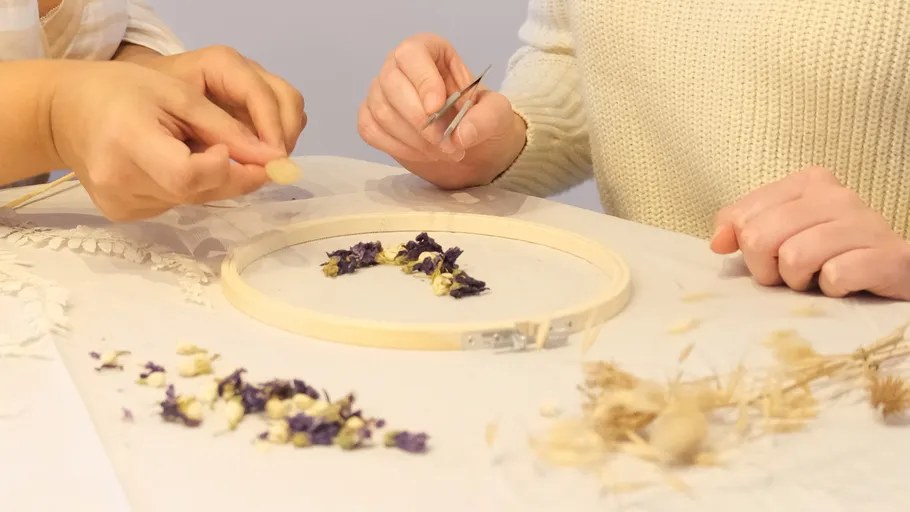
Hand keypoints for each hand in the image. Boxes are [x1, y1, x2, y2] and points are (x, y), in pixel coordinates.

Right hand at [50, 60, 286, 220]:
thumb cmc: (123, 91)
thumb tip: (273, 158)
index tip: (241, 150)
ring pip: (190, 201)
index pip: (187, 175)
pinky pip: (174, 204)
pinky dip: (187, 187)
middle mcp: (120, 182)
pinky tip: (172, 163)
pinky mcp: (123, 215)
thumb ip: (225, 128)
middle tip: (245, 154)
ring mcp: (120, 204)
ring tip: (194, 149)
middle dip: (231, 175)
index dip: (224, 167)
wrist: (64, 113)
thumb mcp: (177, 94)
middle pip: (196, 193)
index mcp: (128, 143)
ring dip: (209, 180)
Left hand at [134, 45, 306, 154]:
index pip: (260, 93)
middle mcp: (245, 70)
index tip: (269, 163)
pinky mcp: (258, 104)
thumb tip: (263, 164)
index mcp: (221, 63)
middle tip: (269, 167)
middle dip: (283, 135)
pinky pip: (285, 121)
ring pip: (292, 109)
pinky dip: (279, 141)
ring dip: (284, 140)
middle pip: (287, 98)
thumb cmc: (145, 106)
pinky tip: (257, 157)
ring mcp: (255, 86)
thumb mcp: (176, 119)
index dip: (270, 128)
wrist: (132, 101)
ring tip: (262, 164)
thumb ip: (221, 135)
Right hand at [357, 33, 526, 189]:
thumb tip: (461, 135)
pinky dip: (397, 147)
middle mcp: (398, 66)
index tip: (437, 108)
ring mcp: (380, 92)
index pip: (412, 53)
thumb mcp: (497, 114)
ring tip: (442, 152)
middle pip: (390, 83)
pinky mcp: (371, 117)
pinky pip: (370, 130)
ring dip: (413, 139)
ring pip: (381, 111)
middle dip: (419, 121)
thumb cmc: (479, 117)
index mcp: (429, 50)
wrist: (467, 143)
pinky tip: (422, 154)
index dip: (422, 80)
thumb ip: (485, 119)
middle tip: (448, 145)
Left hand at [710, 167, 909, 299]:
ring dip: (798, 281)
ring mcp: (865, 223)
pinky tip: (844, 285)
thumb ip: (742, 229)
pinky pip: (834, 276)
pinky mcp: (887, 256)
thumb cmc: (831, 254)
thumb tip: (717, 241)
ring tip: (818, 278)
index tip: (770, 256)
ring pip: (794, 257)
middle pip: (760, 236)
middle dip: (767, 268)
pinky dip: (831, 290)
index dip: (747, 247)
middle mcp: (836, 195)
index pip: (742, 216)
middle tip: (790, 274)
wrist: (897, 272)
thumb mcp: (781, 236)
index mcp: (807, 182)